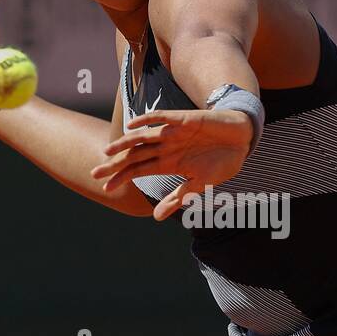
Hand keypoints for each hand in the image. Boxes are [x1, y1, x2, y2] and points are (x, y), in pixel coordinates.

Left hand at [91, 107, 253, 220]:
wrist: (241, 140)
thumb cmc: (221, 162)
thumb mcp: (199, 184)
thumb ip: (177, 198)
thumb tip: (155, 217)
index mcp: (168, 163)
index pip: (139, 170)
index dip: (122, 177)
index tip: (106, 187)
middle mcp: (166, 148)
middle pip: (135, 155)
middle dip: (115, 164)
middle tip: (95, 172)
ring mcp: (173, 134)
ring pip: (142, 138)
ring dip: (125, 144)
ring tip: (108, 151)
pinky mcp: (183, 120)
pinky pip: (161, 118)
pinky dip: (147, 121)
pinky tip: (132, 127)